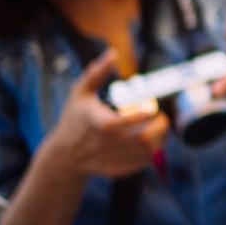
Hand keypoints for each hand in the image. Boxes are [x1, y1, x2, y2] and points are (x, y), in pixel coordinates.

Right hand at [45, 50, 169, 179]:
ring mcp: (113, 160)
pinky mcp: (119, 171)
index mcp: (97, 124)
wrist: (64, 156)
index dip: (140, 115)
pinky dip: (153, 152)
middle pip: (142, 140)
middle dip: (159, 127)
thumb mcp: (79, 93)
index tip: (151, 106)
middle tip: (161, 117)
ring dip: (160, 139)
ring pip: (147, 153)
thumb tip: (113, 54)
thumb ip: (96, 73)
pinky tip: (151, 141)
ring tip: (159, 127)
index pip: (120, 123)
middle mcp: (106, 145)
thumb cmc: (75, 119)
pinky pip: (144, 162)